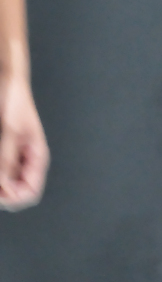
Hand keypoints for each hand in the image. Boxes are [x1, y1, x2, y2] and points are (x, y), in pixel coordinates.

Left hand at [0, 73, 48, 209]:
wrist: (7, 84)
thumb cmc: (14, 103)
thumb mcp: (9, 132)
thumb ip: (7, 159)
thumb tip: (5, 185)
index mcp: (37, 157)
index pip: (31, 191)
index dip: (14, 196)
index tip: (0, 190)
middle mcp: (27, 161)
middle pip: (17, 191)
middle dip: (3, 192)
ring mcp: (14, 157)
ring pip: (6, 183)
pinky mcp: (3, 152)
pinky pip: (1, 171)